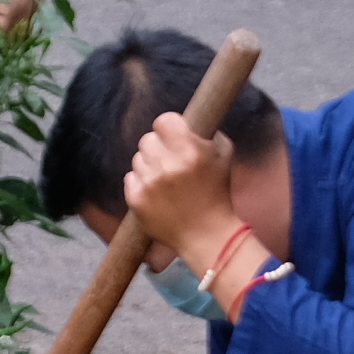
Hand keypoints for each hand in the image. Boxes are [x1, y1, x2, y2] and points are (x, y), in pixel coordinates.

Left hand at [121, 113, 246, 285]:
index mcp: (189, 151)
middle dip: (159, 147)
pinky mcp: (136, 200)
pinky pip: (130, 178)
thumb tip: (186, 118)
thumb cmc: (218, 193)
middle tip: (170, 161)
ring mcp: (149, 183)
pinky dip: (141, 184)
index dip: (169, 127)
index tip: (174, 136)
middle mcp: (167, 165)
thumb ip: (206, 131)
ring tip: (166, 182)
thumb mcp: (223, 154)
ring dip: (150, 166)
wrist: (207, 235)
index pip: (163, 120)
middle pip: (147, 139)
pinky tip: (157, 194)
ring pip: (138, 158)